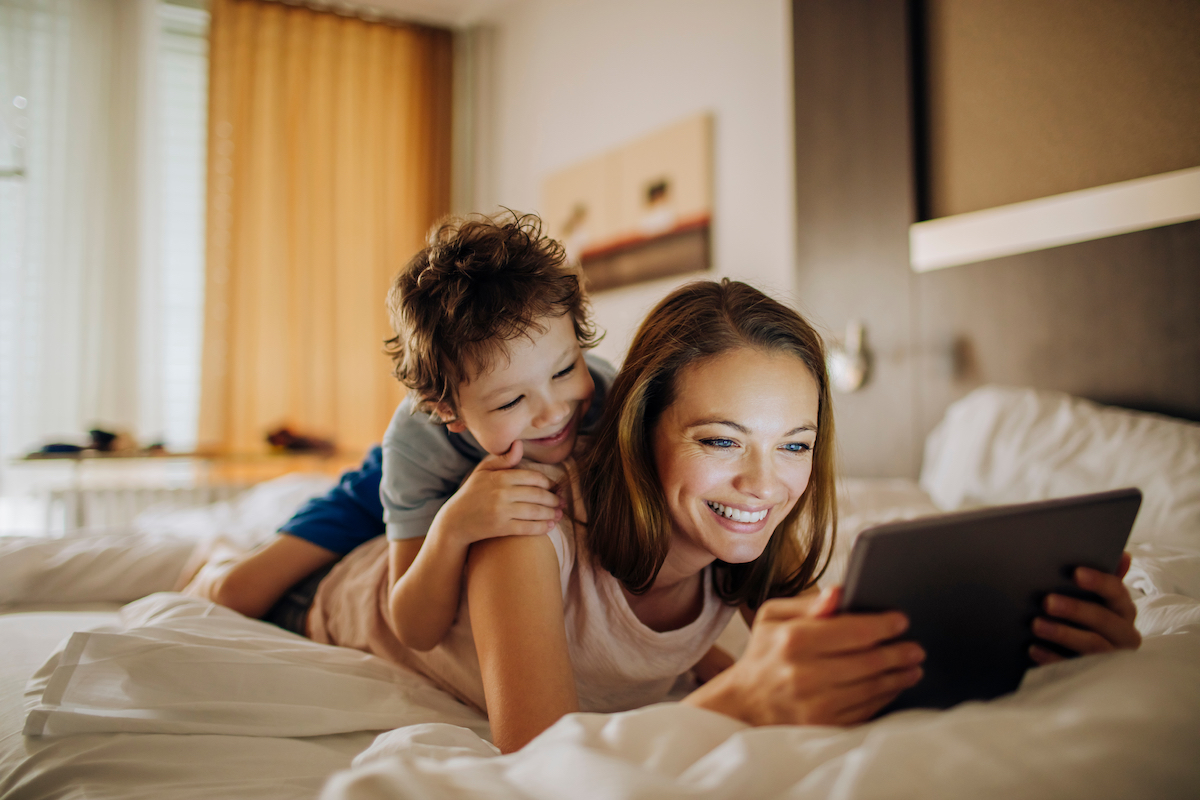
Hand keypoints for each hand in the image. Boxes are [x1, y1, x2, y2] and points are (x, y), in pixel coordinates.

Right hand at [430, 441, 563, 546]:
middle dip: (554, 499)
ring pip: (535, 511)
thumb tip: (519, 444)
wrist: (455, 521)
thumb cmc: (472, 493)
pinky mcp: (501, 528)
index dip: (548, 482)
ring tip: (560, 513)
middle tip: (563, 501)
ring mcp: (501, 511)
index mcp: (500, 477)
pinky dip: (542, 527)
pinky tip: (551, 525)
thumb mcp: (483, 471)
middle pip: (537, 494)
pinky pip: (527, 528)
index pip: (532, 477)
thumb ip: (503, 459)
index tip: (554, 487)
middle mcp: (501, 493)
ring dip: (552, 513)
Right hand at [683, 587, 924, 726]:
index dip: (883, 625)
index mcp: (794, 640)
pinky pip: (864, 710)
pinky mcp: (822, 726)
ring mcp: (815, 704)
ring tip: (912, 666)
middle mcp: (804, 673)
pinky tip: (893, 686)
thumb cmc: (765, 652)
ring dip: (898, 676)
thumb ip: (809, 604)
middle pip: (868, 661)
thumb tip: (840, 593)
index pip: (853, 631)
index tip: (901, 620)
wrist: (746, 701)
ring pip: (871, 688)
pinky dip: (884, 697)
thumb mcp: (775, 616)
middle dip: (898, 653)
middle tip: (916, 647)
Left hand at [1029, 551, 1140, 664]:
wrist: (1095, 663)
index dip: (1098, 581)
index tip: (1075, 573)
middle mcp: (1124, 634)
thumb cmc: (1092, 621)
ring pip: (1092, 646)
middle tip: (1047, 601)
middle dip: (1075, 609)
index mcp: (1124, 610)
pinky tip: (1034, 648)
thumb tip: (1123, 554)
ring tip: (1036, 624)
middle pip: (1103, 620)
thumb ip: (1107, 579)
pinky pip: (1075, 669)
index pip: (1117, 592)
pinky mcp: (1095, 676)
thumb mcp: (1100, 601)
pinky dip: (1053, 659)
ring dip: (1062, 633)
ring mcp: (1112, 658)